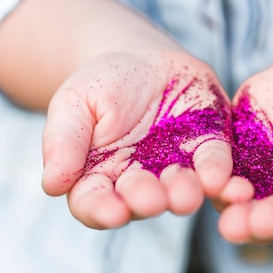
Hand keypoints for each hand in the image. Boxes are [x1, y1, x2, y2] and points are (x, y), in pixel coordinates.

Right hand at [42, 52, 233, 228]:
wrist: (145, 59)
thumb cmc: (102, 84)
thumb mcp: (75, 103)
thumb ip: (64, 141)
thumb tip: (52, 185)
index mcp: (99, 178)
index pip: (94, 203)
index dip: (101, 210)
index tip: (111, 212)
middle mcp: (139, 183)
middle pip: (140, 202)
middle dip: (146, 201)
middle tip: (152, 199)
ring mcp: (176, 170)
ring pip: (180, 190)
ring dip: (184, 194)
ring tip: (187, 193)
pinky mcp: (208, 151)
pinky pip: (215, 165)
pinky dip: (219, 174)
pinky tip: (221, 181)